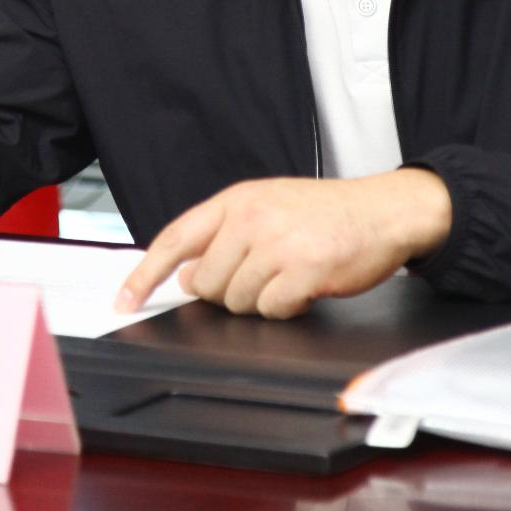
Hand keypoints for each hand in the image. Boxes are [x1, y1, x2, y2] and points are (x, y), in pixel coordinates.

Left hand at [114, 169, 452, 318]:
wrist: (385, 210)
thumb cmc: (328, 213)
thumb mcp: (269, 207)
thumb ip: (225, 237)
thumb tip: (189, 276)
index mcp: (237, 200)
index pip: (175, 239)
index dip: (145, 273)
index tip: (125, 300)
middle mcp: (251, 218)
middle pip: (208, 283)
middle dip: (229, 292)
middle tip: (265, 275)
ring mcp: (277, 244)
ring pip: (238, 302)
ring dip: (262, 301)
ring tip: (290, 275)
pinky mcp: (304, 270)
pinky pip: (272, 311)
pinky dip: (287, 309)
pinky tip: (306, 287)